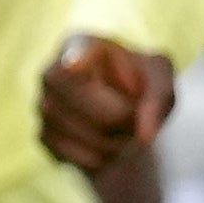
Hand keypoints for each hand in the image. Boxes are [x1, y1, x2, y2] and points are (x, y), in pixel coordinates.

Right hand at [37, 35, 175, 181]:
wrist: (122, 113)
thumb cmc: (140, 84)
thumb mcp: (160, 80)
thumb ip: (158, 99)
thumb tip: (144, 137)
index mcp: (81, 44)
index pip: (74, 52)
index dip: (75, 60)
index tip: (74, 65)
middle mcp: (53, 71)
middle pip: (87, 103)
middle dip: (119, 117)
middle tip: (134, 116)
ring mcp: (44, 104)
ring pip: (88, 135)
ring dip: (117, 141)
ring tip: (123, 128)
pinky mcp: (44, 135)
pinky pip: (81, 157)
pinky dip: (103, 158)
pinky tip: (106, 143)